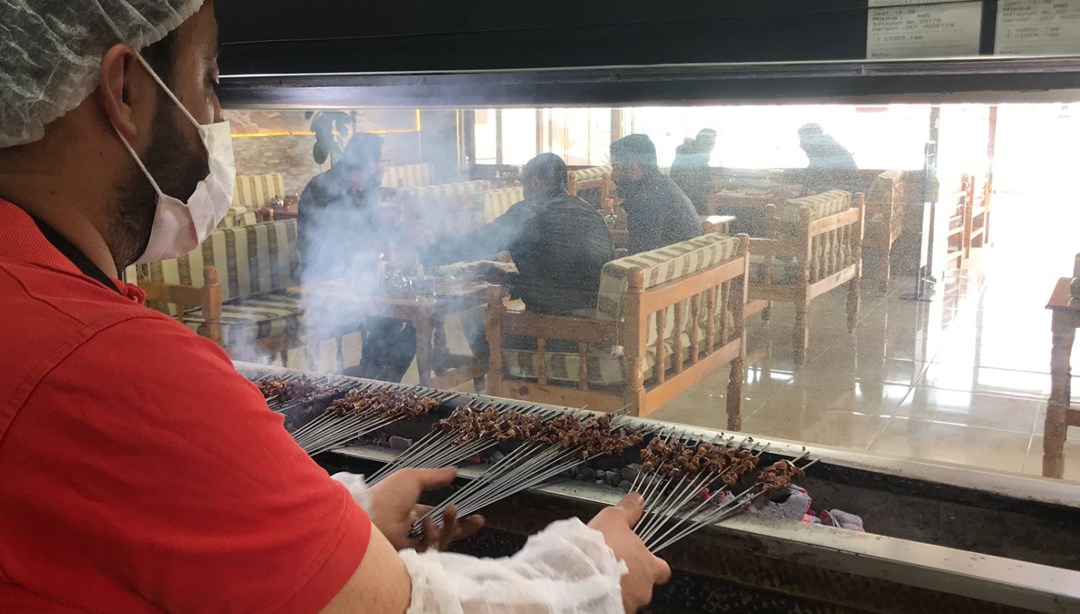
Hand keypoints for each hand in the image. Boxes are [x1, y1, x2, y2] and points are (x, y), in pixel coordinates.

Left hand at [368, 467, 484, 552]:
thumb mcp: (412, 479)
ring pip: (441, 541)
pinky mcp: (412, 558)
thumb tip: (454, 471)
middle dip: (462, 528)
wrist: (370, 517)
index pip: (438, 519)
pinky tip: (429, 524)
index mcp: (411, 514)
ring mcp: (412, 545)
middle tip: (478, 520)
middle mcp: (413, 531)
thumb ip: (435, 477)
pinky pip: (432, 549)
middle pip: (444, 534)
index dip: (455, 518)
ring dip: (450, 526)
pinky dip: (434, 535)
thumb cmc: (386, 496)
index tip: (475, 516)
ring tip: (450, 510)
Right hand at [589, 493, 671, 612]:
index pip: (663, 569)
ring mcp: (629, 604)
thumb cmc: (599, 548)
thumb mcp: (613, 519)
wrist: (579, 575)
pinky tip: (592, 588)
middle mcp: (644, 589)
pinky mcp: (612, 611)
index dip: (653, 564)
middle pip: (644, 585)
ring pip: (628, 597)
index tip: (643, 559)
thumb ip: (628, 511)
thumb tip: (638, 500)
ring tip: (598, 577)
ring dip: (617, 588)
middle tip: (613, 567)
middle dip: (631, 578)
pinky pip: (612, 604)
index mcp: (649, 567)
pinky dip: (605, 598)